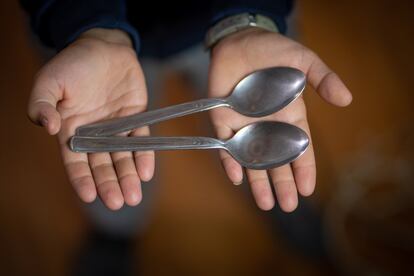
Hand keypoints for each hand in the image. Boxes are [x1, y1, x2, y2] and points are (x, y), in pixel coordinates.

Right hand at [27, 28, 153, 209]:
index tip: (89, 196)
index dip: (82, 179)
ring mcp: (116, 128)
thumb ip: (42, 104)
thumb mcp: (50, 81)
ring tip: (134, 196)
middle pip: (101, 164)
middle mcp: (94, 134)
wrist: (103, 46)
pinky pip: (141, 140)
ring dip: (128, 177)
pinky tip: (146, 172)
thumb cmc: (73, 63)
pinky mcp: (135, 119)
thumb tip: (46, 127)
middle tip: (118, 202)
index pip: (75, 161)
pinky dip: (144, 156)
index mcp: (70, 130)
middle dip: (109, 184)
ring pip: (122, 157)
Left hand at [208, 28, 351, 211]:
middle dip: (283, 183)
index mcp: (289, 116)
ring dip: (258, 181)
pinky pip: (225, 145)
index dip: (304, 168)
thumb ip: (322, 78)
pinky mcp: (223, 119)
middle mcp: (267, 125)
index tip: (308, 189)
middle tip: (287, 206)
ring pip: (252, 159)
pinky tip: (237, 177)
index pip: (300, 148)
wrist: (240, 41)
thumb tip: (346, 100)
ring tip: (266, 204)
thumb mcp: (303, 60)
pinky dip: (230, 160)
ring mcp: (244, 125)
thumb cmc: (273, 50)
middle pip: (277, 160)